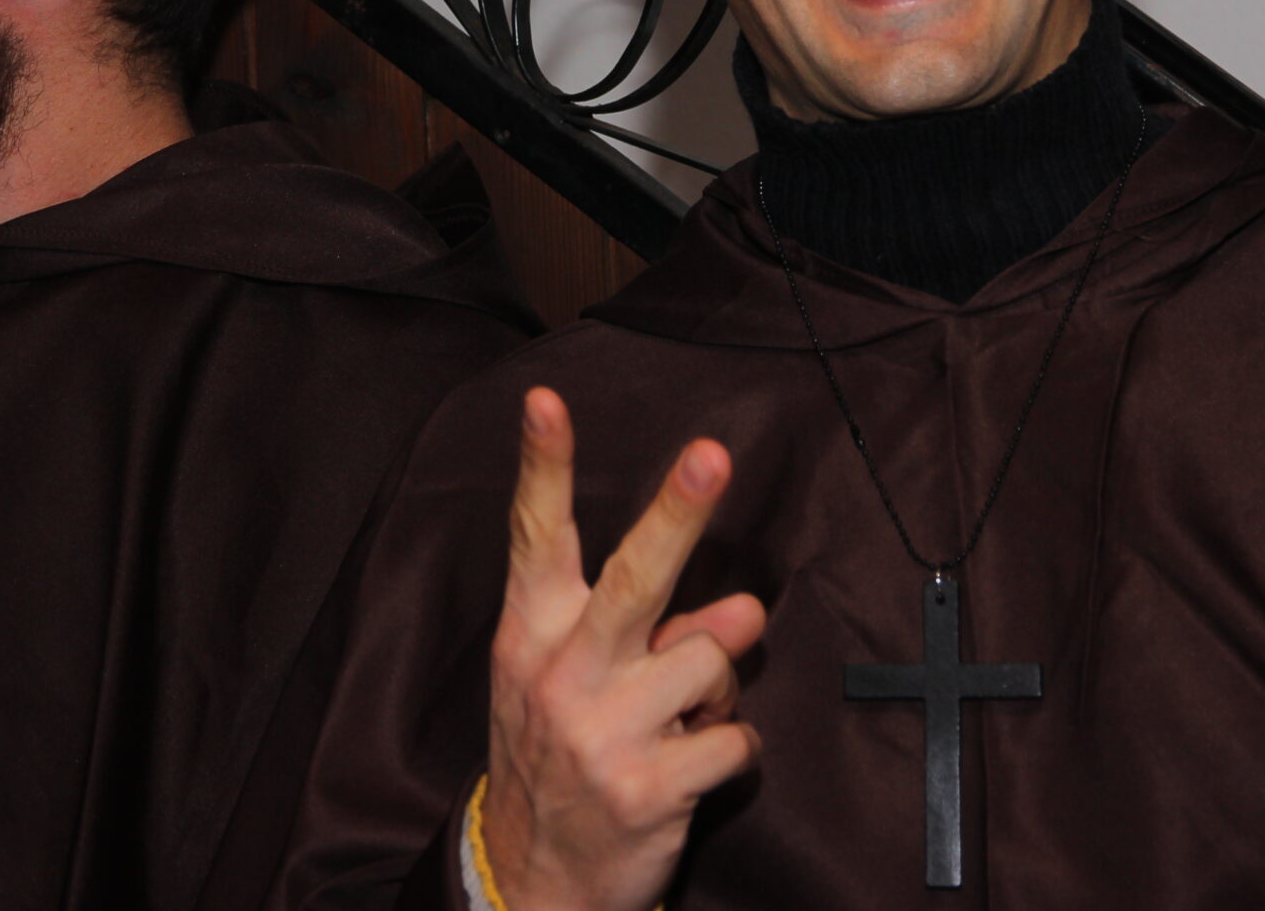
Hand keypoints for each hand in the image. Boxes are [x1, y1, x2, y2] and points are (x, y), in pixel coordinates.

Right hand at [481, 388, 766, 910]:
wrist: (530, 882)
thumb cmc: (558, 756)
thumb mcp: (567, 684)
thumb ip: (638, 631)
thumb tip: (732, 610)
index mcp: (530, 633)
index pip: (535, 535)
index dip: (542, 465)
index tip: (544, 402)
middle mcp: (561, 673)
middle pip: (636, 577)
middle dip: (679, 511)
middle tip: (712, 456)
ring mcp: (603, 732)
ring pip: (710, 657)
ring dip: (720, 683)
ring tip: (687, 710)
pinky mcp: (649, 788)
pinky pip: (735, 737)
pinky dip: (733, 748)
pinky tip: (697, 764)